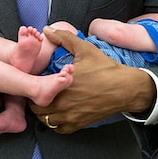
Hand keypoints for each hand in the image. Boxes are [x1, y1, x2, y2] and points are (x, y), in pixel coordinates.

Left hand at [28, 26, 155, 132]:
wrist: (126, 88)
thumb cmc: (106, 69)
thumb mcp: (85, 49)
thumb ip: (63, 38)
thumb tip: (47, 30)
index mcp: (61, 83)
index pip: (34, 88)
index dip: (31, 83)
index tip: (35, 79)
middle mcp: (63, 103)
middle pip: (35, 107)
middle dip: (35, 98)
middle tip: (39, 90)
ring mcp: (70, 116)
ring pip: (45, 120)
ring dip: (43, 112)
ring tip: (47, 101)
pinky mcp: (78, 124)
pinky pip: (58, 129)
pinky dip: (55, 122)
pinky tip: (58, 112)